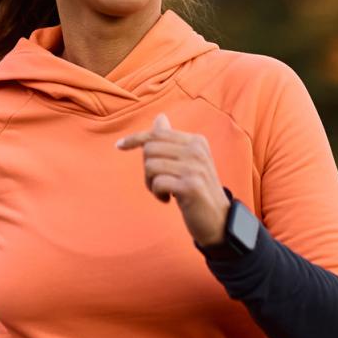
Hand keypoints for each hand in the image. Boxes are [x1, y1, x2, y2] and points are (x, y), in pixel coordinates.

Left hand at [116, 113, 232, 246]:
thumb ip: (172, 140)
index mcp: (196, 141)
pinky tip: (168, 199)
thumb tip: (160, 117)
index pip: (158, 133)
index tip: (119, 145)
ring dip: (151, 183)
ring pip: (150, 166)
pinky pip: (157, 183)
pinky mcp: (190, 186)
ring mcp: (194, 168)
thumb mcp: (187, 161)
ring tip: (164, 191)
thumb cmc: (197, 189)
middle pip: (150, 149)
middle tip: (158, 182)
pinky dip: (157, 193)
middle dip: (147, 168)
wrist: (219, 219)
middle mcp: (197, 151)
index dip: (135, 138)